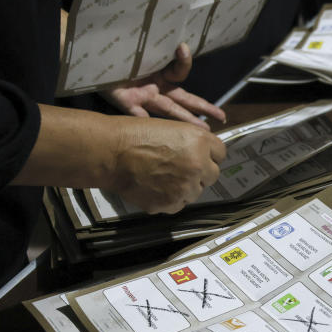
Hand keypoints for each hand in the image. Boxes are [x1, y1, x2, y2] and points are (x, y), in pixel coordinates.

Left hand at [101, 43, 225, 128]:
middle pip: (183, 99)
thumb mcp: (143, 46)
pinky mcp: (125, 102)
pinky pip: (137, 115)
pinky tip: (159, 135)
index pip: (179, 71)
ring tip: (203, 132)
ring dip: (185, 121)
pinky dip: (145, 122)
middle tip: (221, 118)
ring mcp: (142, 96)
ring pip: (168, 111)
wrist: (89, 53)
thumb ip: (162, 48)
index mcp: (160, 72)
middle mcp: (155, 86)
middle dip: (203, 108)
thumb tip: (181, 46)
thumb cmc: (118, 48)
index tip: (181, 49)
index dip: (183, 61)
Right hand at [111, 117, 226, 214]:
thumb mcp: (172, 127)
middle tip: (180, 168)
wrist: (111, 152)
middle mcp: (198, 165)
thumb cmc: (136, 134)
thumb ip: (193, 141)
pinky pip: (178, 204)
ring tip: (163, 177)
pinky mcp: (171, 204)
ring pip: (196, 192)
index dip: (208, 154)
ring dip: (185, 186)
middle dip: (200, 172)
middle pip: (212, 175)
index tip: (199, 155)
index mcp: (200, 142)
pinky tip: (155, 187)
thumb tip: (204, 152)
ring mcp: (186, 187)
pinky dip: (170, 199)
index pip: (220, 153)